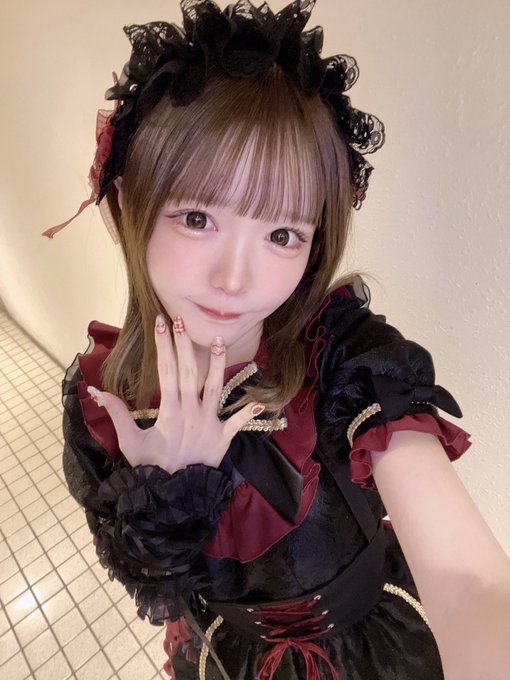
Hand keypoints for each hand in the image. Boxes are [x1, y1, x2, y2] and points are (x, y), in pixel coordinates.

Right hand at [87, 314, 261, 472]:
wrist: (173, 496)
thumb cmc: (151, 469)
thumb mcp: (130, 443)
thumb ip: (117, 414)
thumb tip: (97, 390)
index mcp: (169, 411)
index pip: (166, 370)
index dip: (163, 346)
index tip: (160, 324)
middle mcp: (191, 411)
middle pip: (189, 371)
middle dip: (185, 344)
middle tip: (181, 321)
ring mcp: (209, 423)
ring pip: (215, 388)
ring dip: (217, 364)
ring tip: (219, 341)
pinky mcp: (222, 437)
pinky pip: (237, 423)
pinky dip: (248, 413)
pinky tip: (260, 402)